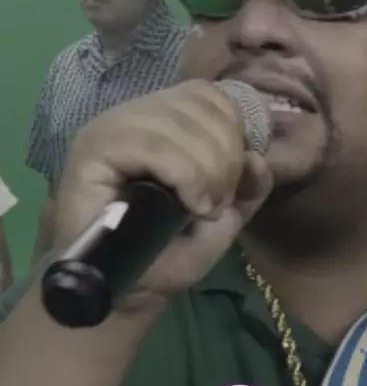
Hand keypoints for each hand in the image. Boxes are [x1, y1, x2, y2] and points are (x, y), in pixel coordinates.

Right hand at [54, 81, 272, 313]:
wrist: (132, 292)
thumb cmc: (170, 251)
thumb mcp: (224, 215)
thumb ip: (248, 185)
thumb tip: (257, 157)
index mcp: (160, 120)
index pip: (205, 94)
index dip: (231, 129)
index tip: (233, 181)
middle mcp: (132, 116)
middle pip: (196, 106)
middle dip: (225, 157)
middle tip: (216, 203)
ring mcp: (108, 130)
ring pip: (176, 125)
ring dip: (206, 171)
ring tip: (203, 208)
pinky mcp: (91, 152)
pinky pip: (151, 145)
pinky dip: (184, 175)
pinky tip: (189, 205)